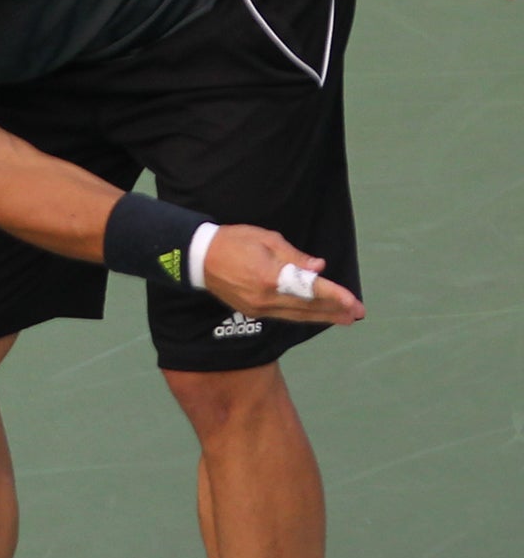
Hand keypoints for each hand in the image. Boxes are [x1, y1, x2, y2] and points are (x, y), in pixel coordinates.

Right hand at [201, 225, 364, 324]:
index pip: (309, 288)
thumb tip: (319, 267)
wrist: (199, 258)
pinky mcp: (252, 310)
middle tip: (357, 312)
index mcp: (269, 275)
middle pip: (307, 306)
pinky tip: (317, 315)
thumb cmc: (233, 241)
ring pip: (297, 315)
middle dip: (335, 309)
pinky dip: (304, 316)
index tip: (352, 301)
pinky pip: (284, 316)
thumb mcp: (266, 239)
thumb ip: (294, 256)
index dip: (333, 295)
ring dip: (323, 317)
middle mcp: (265, 296)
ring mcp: (257, 307)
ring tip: (345, 318)